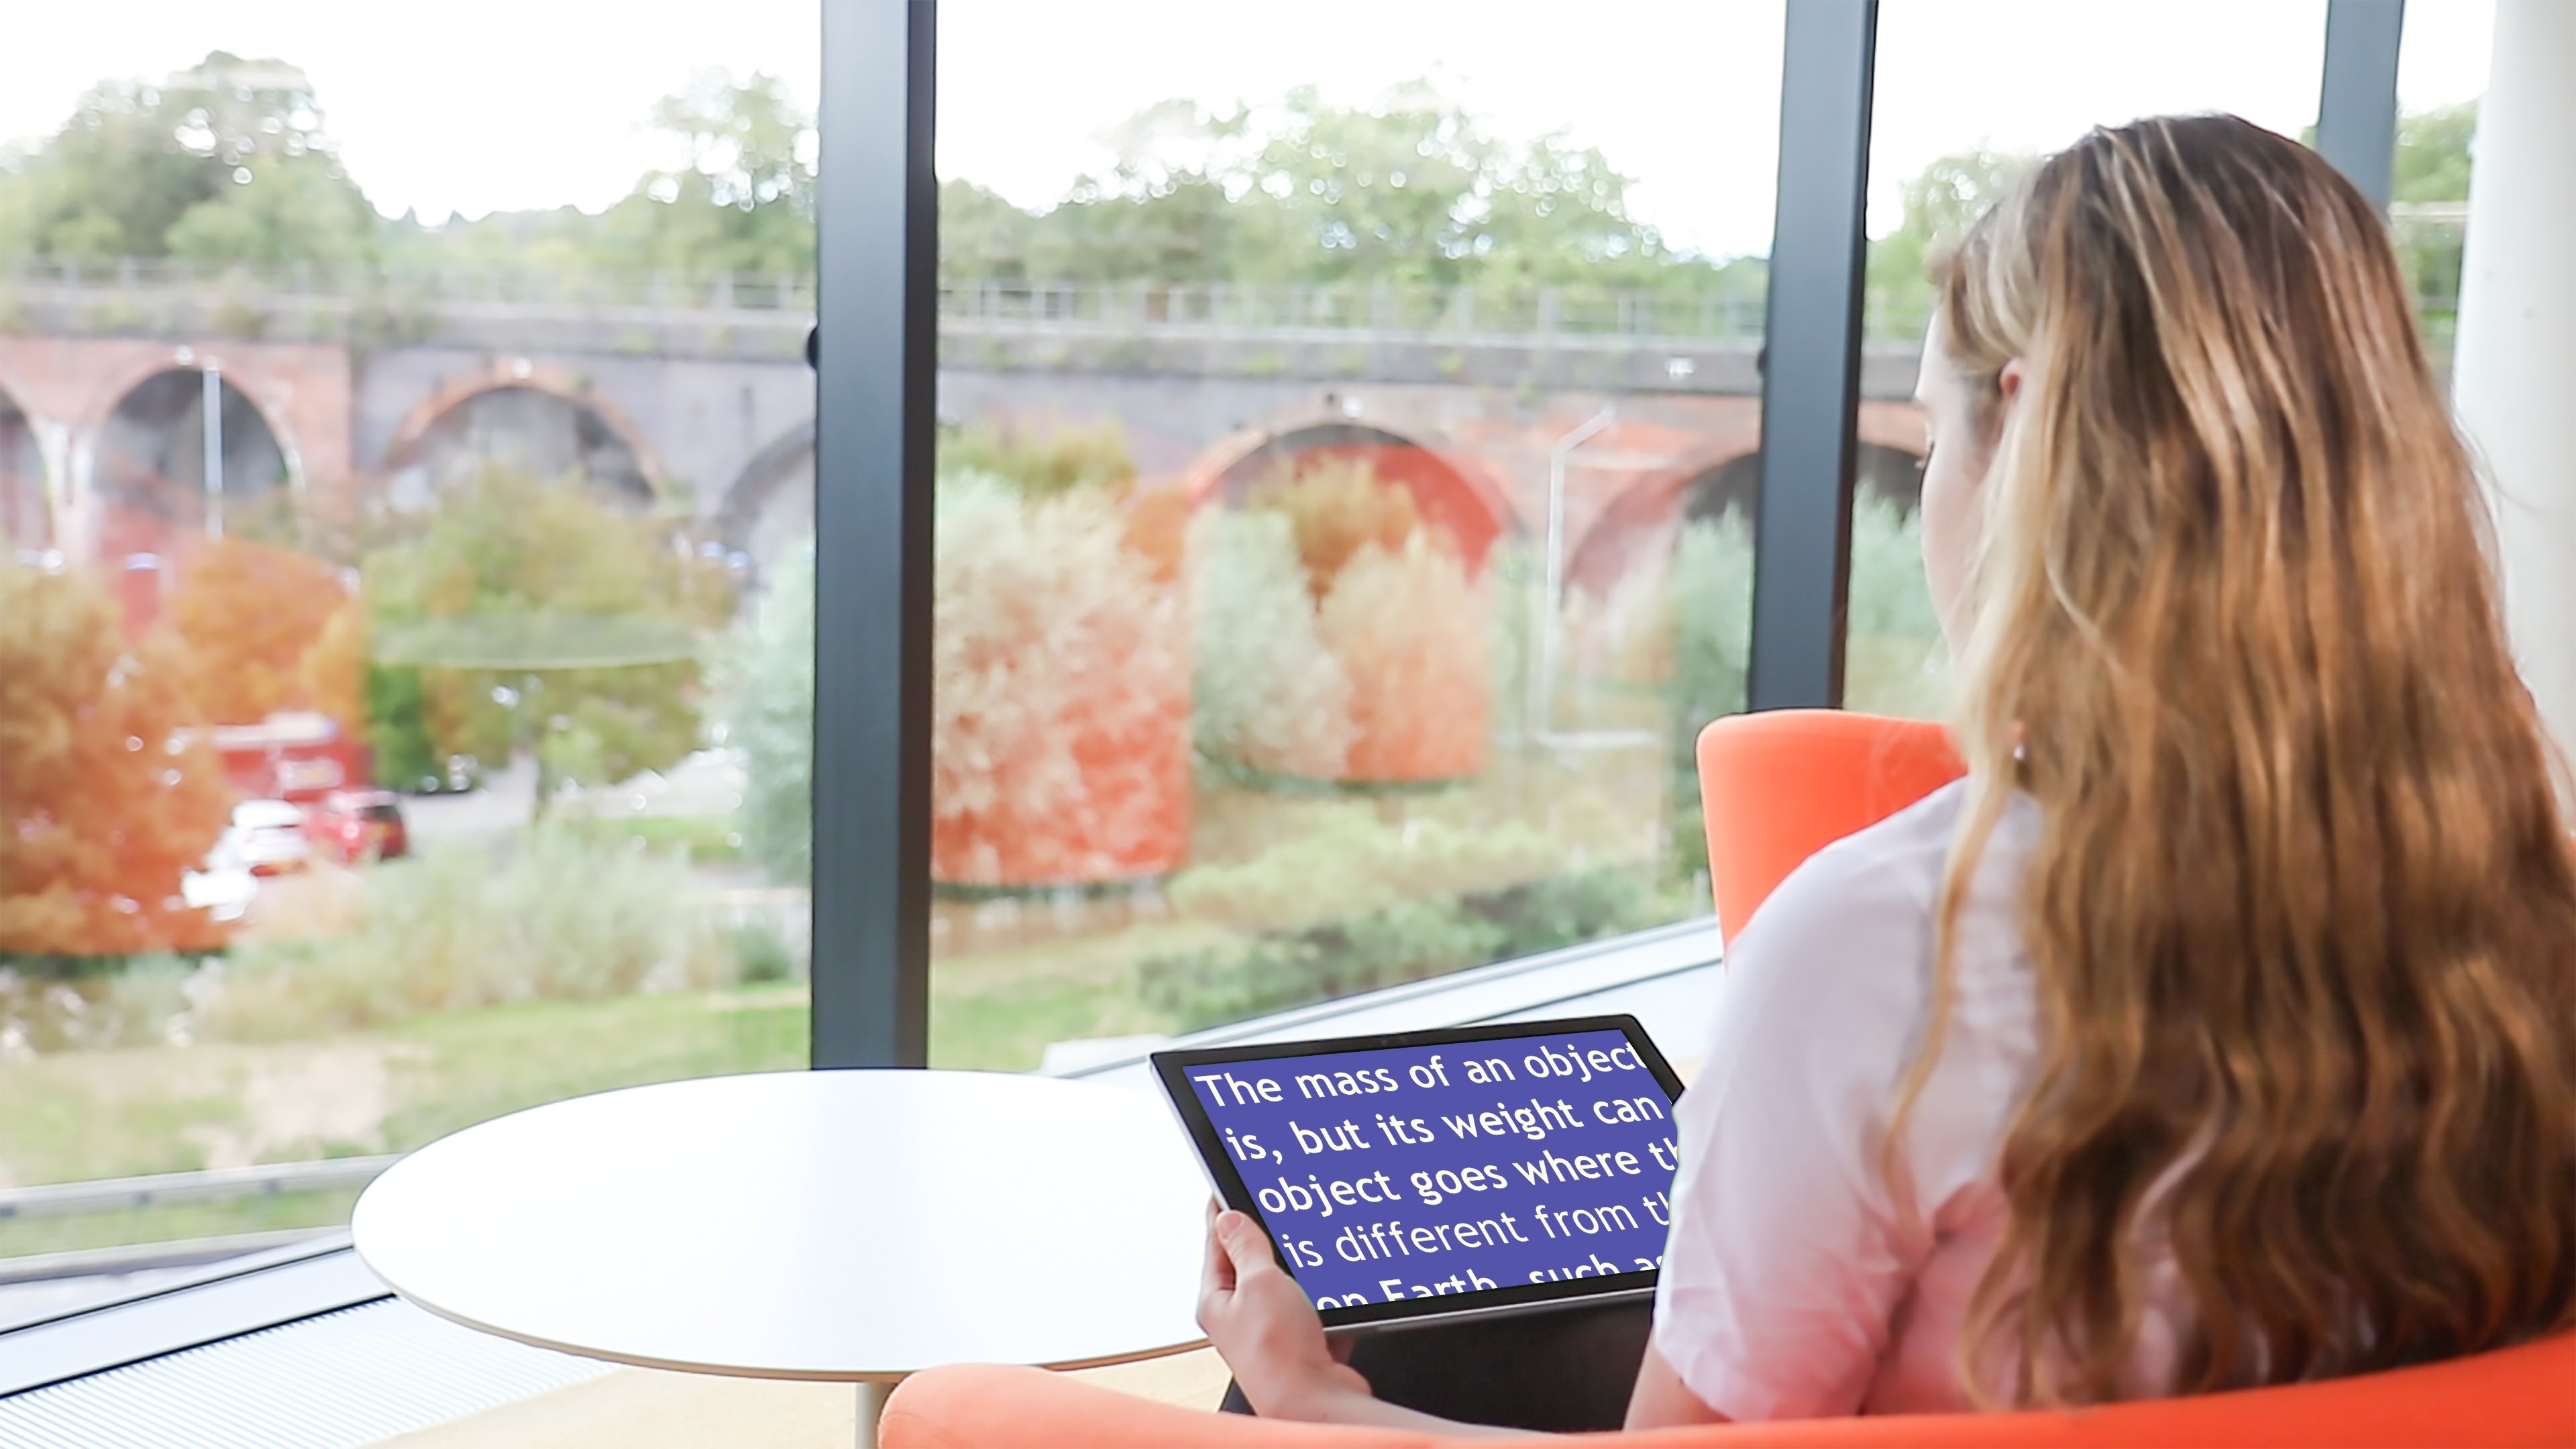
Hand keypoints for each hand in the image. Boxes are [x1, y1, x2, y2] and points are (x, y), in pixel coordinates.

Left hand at [1196, 1202, 1371, 1420]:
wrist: (1315, 1401)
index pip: (1216, 1242)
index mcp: (1216, 1300)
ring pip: (1287, 1284)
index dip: (1224, 1210)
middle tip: (1281, 1212)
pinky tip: (1334, 1290)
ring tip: (1313, 1254)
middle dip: (1270, 1239)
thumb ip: (1246, 1247)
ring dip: (1302, 1270)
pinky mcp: (1301, 1342)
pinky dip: (1325, 1297)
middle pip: (1252, 1262)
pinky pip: (1313, 1307)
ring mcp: (1271, 1330)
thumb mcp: (1259, 1282)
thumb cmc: (1277, 1354)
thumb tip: (1229, 1218)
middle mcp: (1239, 1317)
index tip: (1228, 1184)